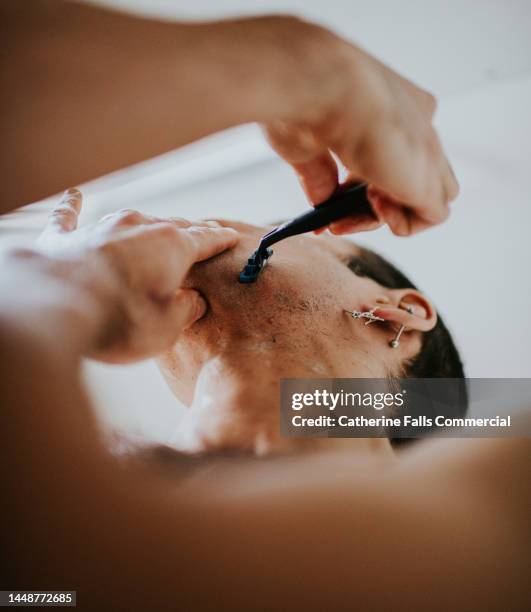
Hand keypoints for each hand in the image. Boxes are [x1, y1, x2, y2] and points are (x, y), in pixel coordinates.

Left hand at [32, 188, 237, 361]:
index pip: (205, 239)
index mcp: (172, 246)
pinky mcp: (64, 237)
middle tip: (199, 233)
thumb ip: (186, 310)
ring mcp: (100, 228)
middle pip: (170, 226)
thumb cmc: (119, 319)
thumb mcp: (168, 327)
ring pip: (131, 220)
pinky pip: (70, 216)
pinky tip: (74, 194)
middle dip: (187, 232)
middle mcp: (139, 227)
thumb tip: (194, 300)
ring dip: (144, 227)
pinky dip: (73, 207)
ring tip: (154, 226)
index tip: (230, 236)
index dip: (220, 239)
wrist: (55, 306)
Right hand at [262, 17, 458, 235]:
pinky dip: (403, 223)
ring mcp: (427, 148)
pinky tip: (374, 205)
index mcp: (392, 107)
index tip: (330, 200)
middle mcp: (417, 124)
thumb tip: (322, 201)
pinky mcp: (428, 175)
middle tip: (338, 217)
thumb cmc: (304, 99)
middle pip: (411, 179)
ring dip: (389, 214)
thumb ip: (320, 176)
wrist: (316, 83)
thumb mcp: (308, 145)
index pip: (390, 156)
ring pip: (429, 197)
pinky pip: (434, 215)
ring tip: (354, 209)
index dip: (359, 186)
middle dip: (373, 204)